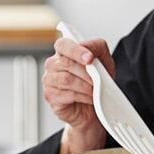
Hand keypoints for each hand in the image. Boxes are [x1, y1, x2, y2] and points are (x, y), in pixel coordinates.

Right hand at [42, 36, 115, 152]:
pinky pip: (66, 94)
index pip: (64, 45)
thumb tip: (89, 49)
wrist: (94, 109)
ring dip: (85, 86)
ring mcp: (49, 80)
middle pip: (67, 63)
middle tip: (98, 81)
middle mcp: (53, 64)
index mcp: (64, 52)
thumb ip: (98, 48)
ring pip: (66, 79)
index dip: (76, 51)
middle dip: (87, 74)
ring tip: (94, 91)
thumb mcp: (104, 63)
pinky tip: (89, 99)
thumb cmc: (96, 84)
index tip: (90, 58)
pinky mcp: (50, 96)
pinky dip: (82, 97)